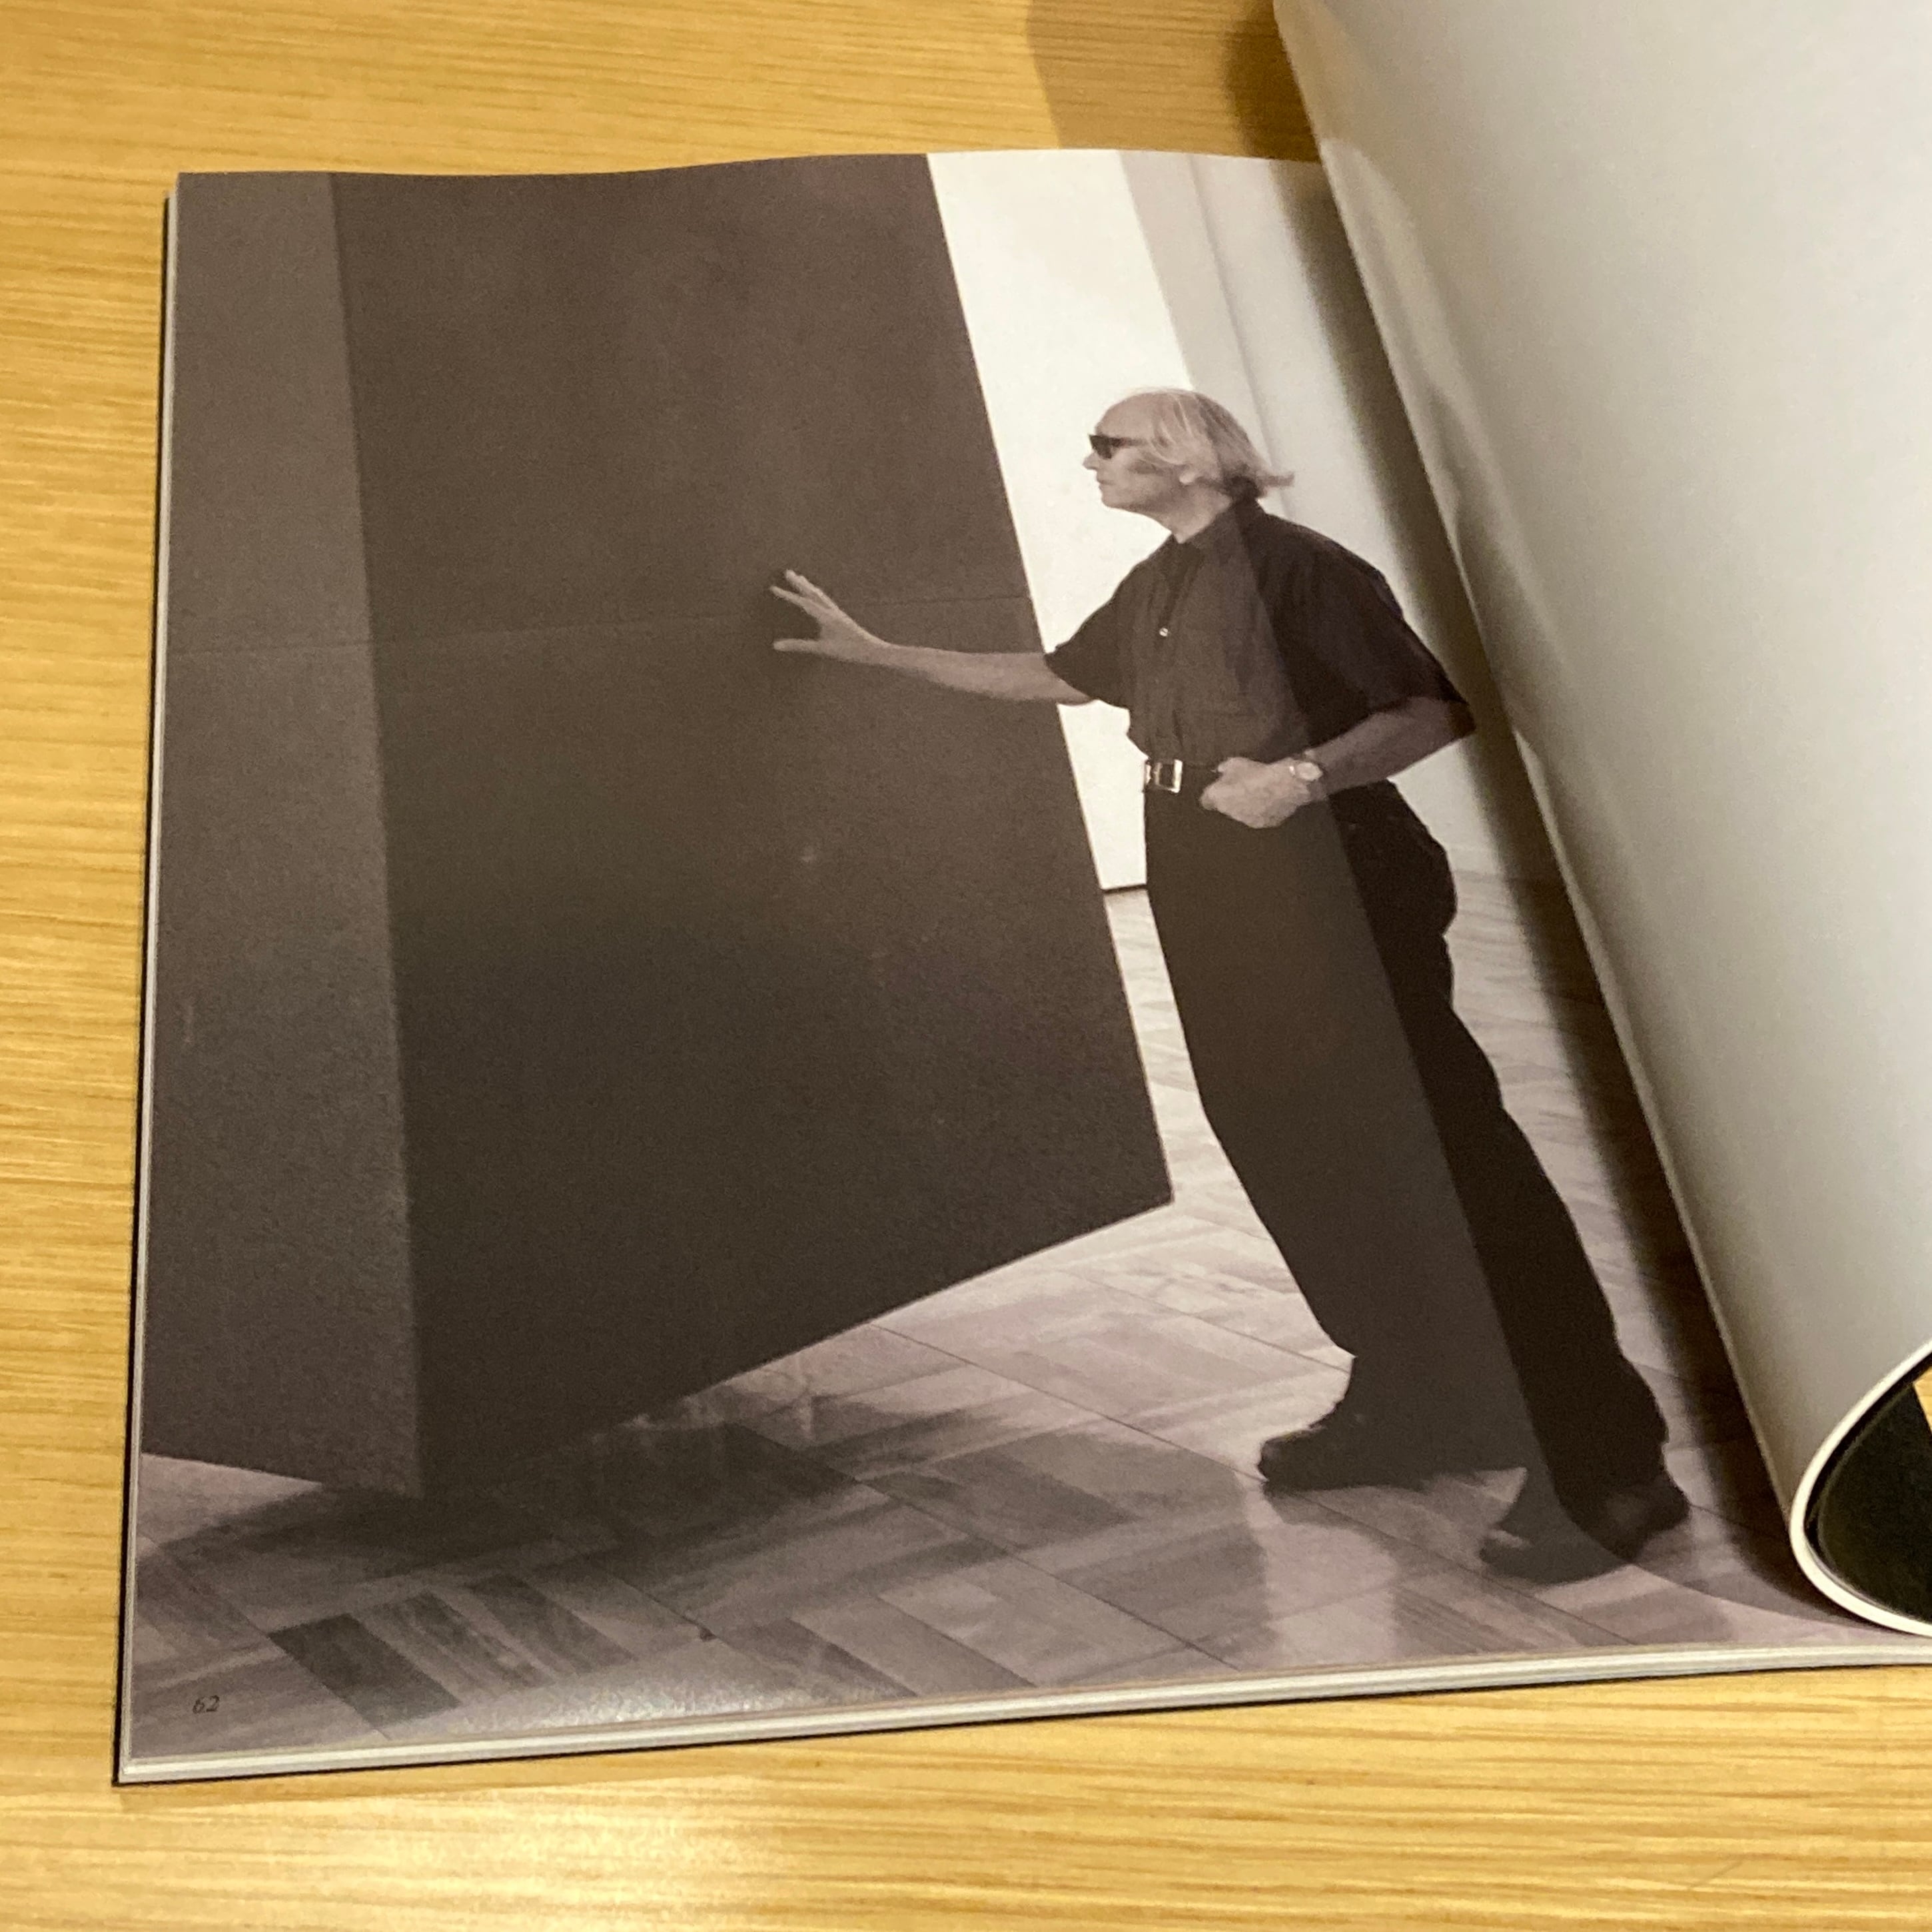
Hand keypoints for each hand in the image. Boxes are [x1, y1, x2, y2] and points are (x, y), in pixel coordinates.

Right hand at [771, 571, 881, 663]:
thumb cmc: (848, 650)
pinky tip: (818, 595)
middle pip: (812, 592)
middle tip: (787, 571)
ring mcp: (837, 612)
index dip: (788, 595)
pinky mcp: (841, 616)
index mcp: (826, 616)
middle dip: (799, 583)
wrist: (871, 649)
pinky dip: (817, 593)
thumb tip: (776, 645)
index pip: (803, 602)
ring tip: (800, 577)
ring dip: (809, 585)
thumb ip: (799, 645)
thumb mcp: (822, 649)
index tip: (773, 588)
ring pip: (820, 594)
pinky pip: (826, 599)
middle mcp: (831, 610)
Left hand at [1199, 756, 1317, 828]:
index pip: (1206, 801)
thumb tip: (1222, 771)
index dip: (1212, 794)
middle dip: (1232, 800)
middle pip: (1226, 808)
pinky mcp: (1265, 824)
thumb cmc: (1256, 772)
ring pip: (1244, 814)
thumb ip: (1225, 768)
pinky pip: (1261, 817)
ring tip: (1260, 793)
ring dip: (1248, 806)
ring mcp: (1247, 821)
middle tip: (1243, 787)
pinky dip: (1264, 810)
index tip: (1219, 788)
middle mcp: (1229, 813)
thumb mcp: (1236, 763)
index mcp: (1217, 797)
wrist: (1283, 786)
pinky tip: (1273, 799)